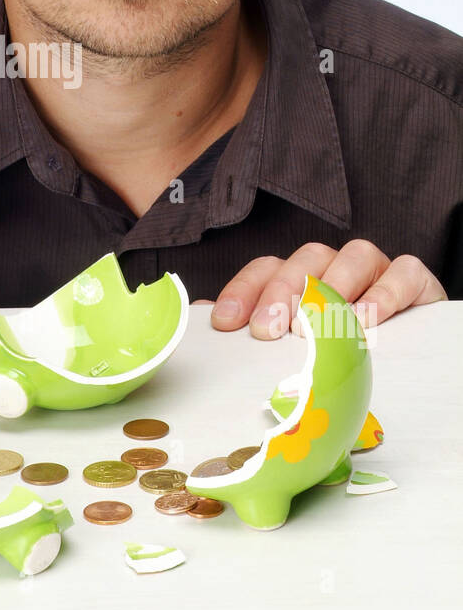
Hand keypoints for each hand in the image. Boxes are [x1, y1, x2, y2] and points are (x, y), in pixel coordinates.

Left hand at [196, 240, 446, 338]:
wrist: (410, 352)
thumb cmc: (341, 347)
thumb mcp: (291, 341)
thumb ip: (248, 326)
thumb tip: (197, 317)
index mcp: (300, 274)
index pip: (266, 269)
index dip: (243, 291)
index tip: (227, 324)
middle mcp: (334, 264)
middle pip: (305, 259)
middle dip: (282, 293)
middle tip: (267, 331)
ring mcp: (375, 269)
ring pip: (353, 257)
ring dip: (332, 289)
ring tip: (315, 327)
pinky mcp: (413, 280)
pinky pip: (403, 273)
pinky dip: (385, 294)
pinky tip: (367, 321)